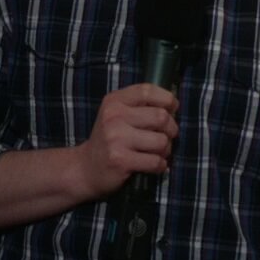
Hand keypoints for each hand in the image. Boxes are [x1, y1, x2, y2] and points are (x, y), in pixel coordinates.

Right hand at [74, 84, 177, 198]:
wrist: (86, 168)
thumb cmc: (109, 140)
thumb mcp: (117, 115)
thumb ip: (140, 106)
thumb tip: (174, 104)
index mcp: (114, 101)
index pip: (148, 91)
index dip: (167, 99)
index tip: (172, 109)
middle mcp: (114, 116)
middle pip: (161, 116)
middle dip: (171, 129)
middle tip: (165, 136)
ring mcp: (116, 138)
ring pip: (161, 141)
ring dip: (165, 150)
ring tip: (157, 153)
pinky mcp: (120, 160)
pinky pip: (156, 161)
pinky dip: (160, 165)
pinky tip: (153, 165)